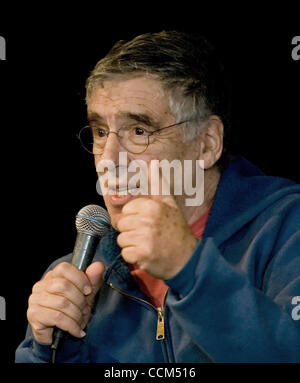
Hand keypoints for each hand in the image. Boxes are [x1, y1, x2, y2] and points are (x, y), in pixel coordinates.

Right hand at [27, 261, 104, 343]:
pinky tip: (77, 331)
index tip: (88, 291)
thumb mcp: (85, 294)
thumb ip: (93, 280)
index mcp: (52, 276)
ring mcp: (35, 299)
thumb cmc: (72, 309)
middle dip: (80, 300)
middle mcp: (41, 285)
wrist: (58, 334)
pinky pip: (58, 318)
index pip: (64, 268)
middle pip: (64, 286)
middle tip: (85, 309)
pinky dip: (72, 326)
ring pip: (62, 303)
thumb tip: (99, 266)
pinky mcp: (34, 315)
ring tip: (80, 320)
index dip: (79, 279)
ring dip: (77, 314)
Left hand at [116, 162, 197, 279]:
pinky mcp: (141, 255)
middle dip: (131, 231)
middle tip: (148, 235)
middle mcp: (147, 221)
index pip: (126, 211)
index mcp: (151, 206)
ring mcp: (144, 239)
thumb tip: (152, 163)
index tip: (147, 223)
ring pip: (122, 239)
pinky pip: (125, 254)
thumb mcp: (169, 204)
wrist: (187, 258)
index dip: (134, 218)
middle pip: (122, 225)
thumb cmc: (176, 230)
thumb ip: (157, 184)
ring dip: (132, 244)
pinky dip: (134, 257)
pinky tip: (147, 254)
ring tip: (148, 244)